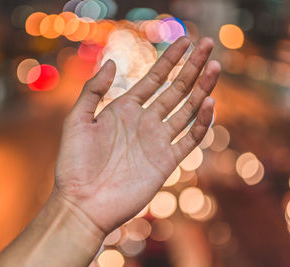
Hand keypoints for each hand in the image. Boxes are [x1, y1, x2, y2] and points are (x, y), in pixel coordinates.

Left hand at [54, 37, 220, 233]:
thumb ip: (93, 90)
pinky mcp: (166, 163)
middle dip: (192, 67)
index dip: (170, 59)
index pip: (154, 78)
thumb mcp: (77, 120)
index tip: (186, 39)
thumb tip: (112, 62)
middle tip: (208, 45)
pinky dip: (201, 123)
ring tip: (215, 67)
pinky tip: (208, 103)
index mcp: (125, 109)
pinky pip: (189, 139)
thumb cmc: (74, 164)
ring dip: (202, 89)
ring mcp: (157, 142)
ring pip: (187, 110)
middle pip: (176, 90)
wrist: (82, 203)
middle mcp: (145, 122)